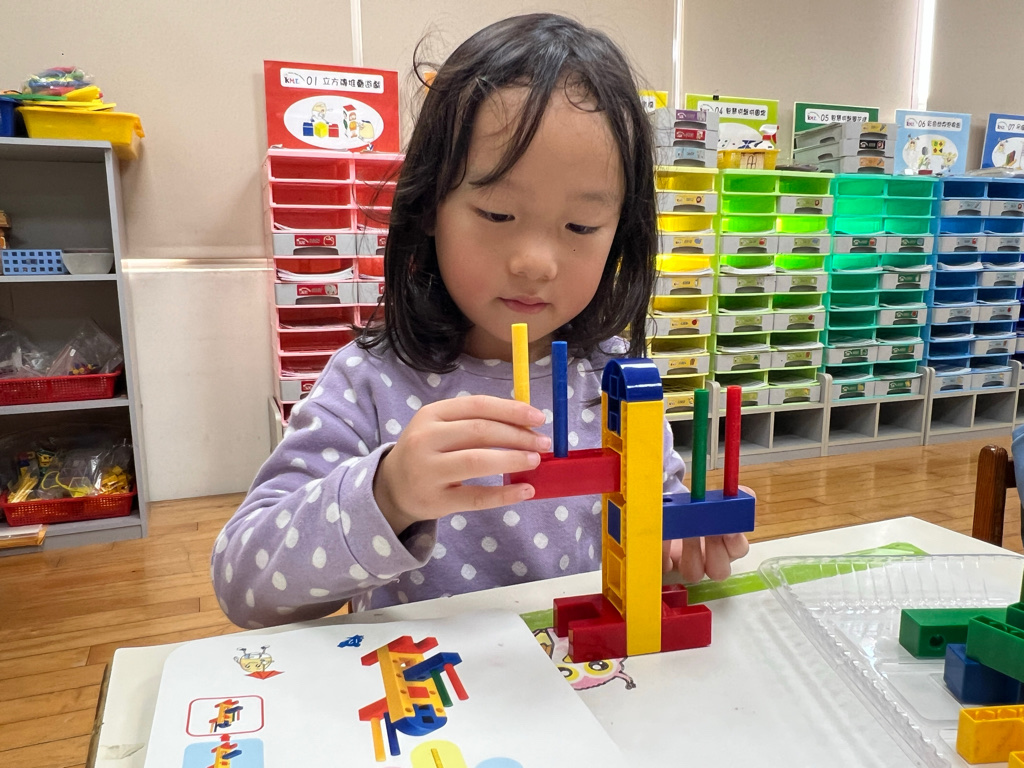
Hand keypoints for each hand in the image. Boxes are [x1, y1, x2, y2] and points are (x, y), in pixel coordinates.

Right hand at [374, 395, 548, 535]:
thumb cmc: (428, 451)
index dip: (511, 410)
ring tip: (535, 461)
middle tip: (543, 443)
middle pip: (480, 431)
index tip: (538, 418)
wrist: (392, 487)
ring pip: (477, 461)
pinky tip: (526, 490)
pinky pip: (476, 497)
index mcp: (431, 414)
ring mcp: (428, 471)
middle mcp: (425, 439)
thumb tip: (527, 423)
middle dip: (518, 436)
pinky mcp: (435, 501)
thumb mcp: (441, 427)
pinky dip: (505, 494)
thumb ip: (476, 421)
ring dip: (513, 459)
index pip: (477, 406)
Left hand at [661, 485, 753, 581]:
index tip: (728, 529)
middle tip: (705, 532)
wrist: (668, 511)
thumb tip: (743, 492)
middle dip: (714, 552)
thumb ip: (731, 494)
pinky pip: (666, 565)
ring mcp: (688, 564)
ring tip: (683, 532)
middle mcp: (710, 559)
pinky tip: (663, 536)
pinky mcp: (667, 564)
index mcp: (727, 543)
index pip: (739, 549)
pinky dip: (664, 551)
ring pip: (695, 574)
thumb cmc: (696, 507)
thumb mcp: (715, 497)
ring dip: (690, 554)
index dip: (735, 541)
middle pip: (720, 571)